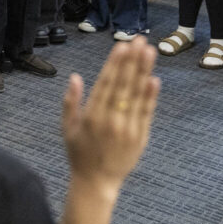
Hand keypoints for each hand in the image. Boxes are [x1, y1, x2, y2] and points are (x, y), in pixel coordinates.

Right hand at [62, 39, 159, 192]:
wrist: (96, 183)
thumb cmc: (79, 153)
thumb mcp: (68, 128)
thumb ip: (70, 102)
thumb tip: (75, 77)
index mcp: (92, 115)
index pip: (106, 83)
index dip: (115, 63)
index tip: (122, 45)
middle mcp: (110, 119)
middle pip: (123, 84)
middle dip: (132, 60)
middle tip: (140, 40)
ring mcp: (127, 128)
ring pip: (136, 94)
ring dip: (144, 71)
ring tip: (150, 51)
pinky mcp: (140, 137)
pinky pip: (147, 113)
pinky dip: (151, 96)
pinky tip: (154, 80)